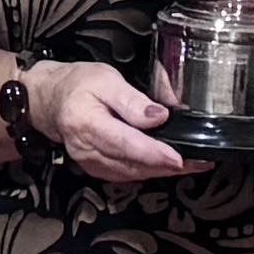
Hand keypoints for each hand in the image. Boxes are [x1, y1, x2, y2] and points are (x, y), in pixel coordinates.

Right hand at [23, 54, 188, 184]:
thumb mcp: (106, 79)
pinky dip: (150, 171)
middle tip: (202, 161)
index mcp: (86, 123)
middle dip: (169, 165)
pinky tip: (169, 165)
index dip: (153, 153)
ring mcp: (90, 164)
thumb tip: (159, 116)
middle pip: (133, 164)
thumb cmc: (79, 84)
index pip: (125, 143)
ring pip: (133, 173)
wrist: (51, 101)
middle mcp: (86, 150)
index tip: (179, 157)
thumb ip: (132, 100)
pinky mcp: (96, 169)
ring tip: (194, 164)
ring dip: (163, 171)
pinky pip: (127, 174)